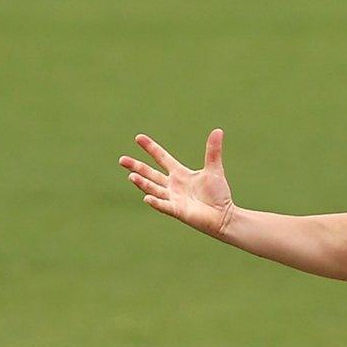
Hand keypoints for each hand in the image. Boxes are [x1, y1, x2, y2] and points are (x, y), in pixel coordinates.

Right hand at [119, 131, 236, 237]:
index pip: (162, 158)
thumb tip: (218, 130)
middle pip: (150, 174)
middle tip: (122, 159)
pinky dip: (156, 202)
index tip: (138, 137)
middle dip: (136, 167)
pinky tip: (147, 197)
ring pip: (153, 189)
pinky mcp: (177, 211)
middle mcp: (173, 185)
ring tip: (132, 176)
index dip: (151, 148)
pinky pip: (164, 206)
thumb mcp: (214, 169)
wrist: (224, 216)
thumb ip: (213, 151)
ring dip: (142, 183)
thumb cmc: (219, 194)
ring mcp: (173, 198)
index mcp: (180, 174)